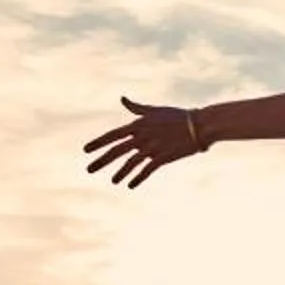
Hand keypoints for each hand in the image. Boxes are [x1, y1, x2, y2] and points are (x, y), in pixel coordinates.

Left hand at [84, 97, 205, 187]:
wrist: (199, 125)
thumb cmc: (177, 116)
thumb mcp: (154, 110)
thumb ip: (136, 108)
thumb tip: (123, 99)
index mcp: (137, 125)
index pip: (112, 135)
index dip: (98, 143)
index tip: (85, 150)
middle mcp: (141, 137)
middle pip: (116, 151)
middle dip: (101, 161)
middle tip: (89, 169)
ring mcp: (152, 148)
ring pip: (130, 163)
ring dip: (120, 173)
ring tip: (113, 181)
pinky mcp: (163, 158)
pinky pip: (146, 170)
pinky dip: (138, 178)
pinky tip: (130, 186)